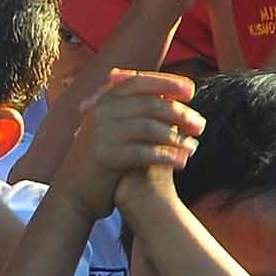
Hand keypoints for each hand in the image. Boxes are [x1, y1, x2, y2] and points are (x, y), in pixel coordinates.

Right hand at [56, 68, 204, 219]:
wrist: (75, 193)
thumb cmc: (105, 160)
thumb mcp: (113, 129)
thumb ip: (134, 111)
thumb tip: (172, 97)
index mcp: (102, 102)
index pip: (138, 82)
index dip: (166, 83)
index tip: (191, 91)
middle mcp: (98, 113)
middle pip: (148, 105)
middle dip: (179, 114)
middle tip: (200, 125)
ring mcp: (98, 134)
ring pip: (148, 128)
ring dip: (176, 137)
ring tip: (193, 147)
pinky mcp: (102, 156)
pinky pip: (142, 152)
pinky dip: (166, 156)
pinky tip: (182, 163)